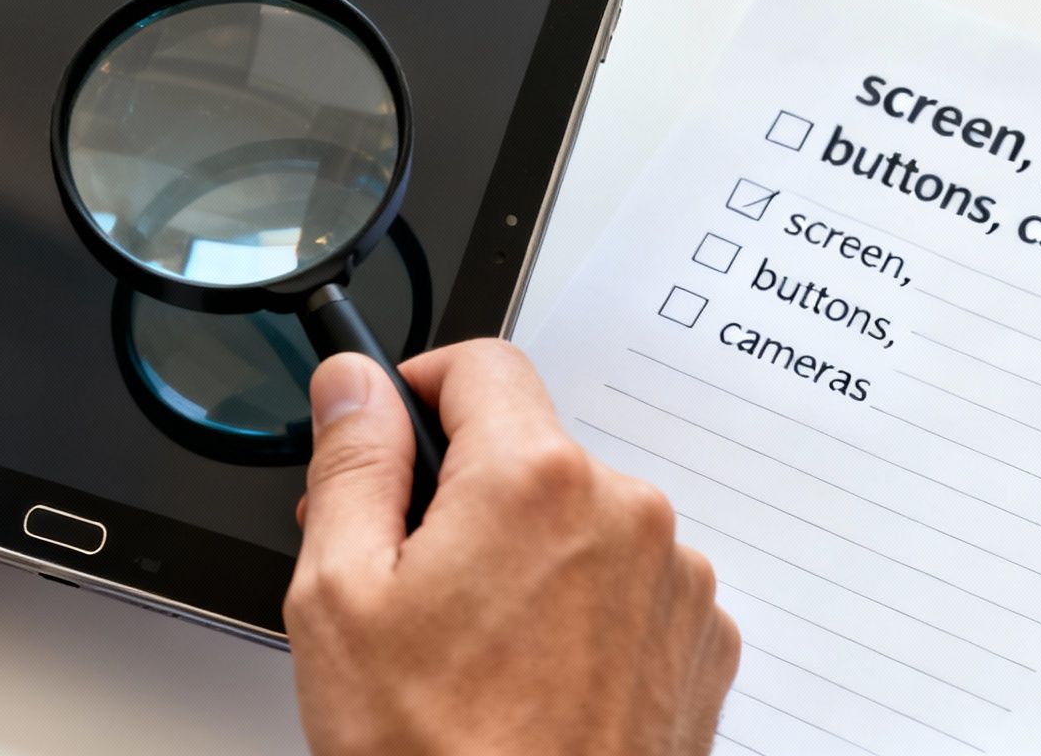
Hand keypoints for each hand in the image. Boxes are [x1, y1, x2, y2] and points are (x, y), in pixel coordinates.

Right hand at [286, 339, 740, 754]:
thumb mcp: (340, 598)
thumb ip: (352, 463)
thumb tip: (354, 386)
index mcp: (535, 481)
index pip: (482, 364)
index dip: (419, 391)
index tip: (390, 434)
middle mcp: (625, 514)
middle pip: (529, 450)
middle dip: (464, 493)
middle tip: (407, 577)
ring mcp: (674, 582)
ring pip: (579, 519)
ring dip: (528, 554)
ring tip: (474, 651)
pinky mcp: (699, 644)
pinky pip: (630, 585)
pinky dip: (583, 610)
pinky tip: (532, 677)